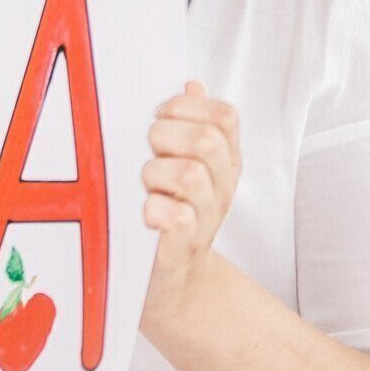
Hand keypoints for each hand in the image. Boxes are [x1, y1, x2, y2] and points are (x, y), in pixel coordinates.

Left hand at [141, 79, 240, 329]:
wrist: (173, 286)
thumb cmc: (173, 217)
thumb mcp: (187, 166)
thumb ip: (191, 124)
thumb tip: (192, 84)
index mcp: (223, 164)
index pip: (224, 117)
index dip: (188, 108)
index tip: (161, 118)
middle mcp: (219, 189)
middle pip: (207, 141)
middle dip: (167, 137)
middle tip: (149, 154)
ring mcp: (202, 221)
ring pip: (189, 175)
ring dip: (155, 174)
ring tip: (144, 187)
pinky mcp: (176, 250)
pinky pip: (175, 219)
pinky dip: (156, 211)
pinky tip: (144, 213)